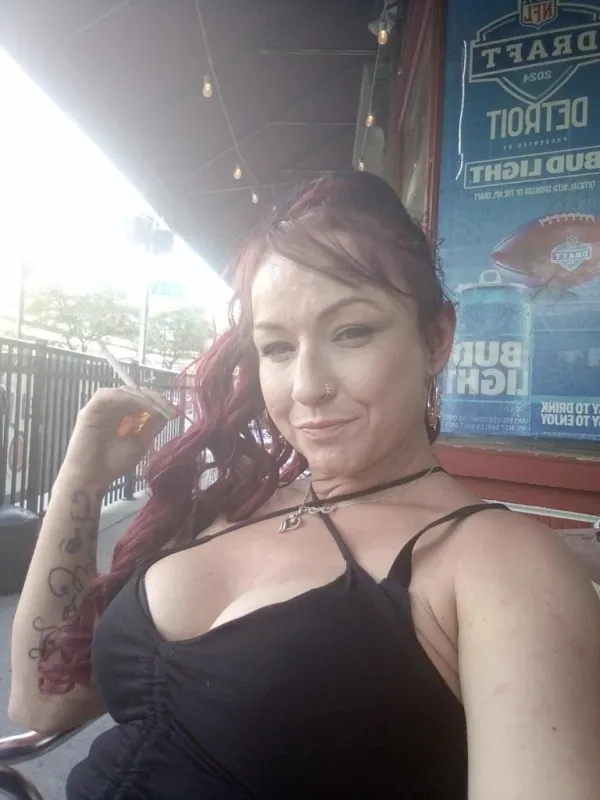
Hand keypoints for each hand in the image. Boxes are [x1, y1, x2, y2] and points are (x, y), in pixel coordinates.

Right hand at [61, 387, 176, 487]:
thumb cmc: (114, 465)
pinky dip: (125, 397)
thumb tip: (165, 412)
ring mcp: (100, 408)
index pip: (142, 400)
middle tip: (168, 408)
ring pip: (123, 392)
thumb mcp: (140, 443)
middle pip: (134, 393)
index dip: (158, 402)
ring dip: (141, 397)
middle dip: (153, 398)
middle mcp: (112, 409)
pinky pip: (107, 396)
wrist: (92, 479)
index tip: (174, 412)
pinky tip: (140, 405)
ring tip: (156, 408)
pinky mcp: (89, 410)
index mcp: (123, 415)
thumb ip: (151, 426)